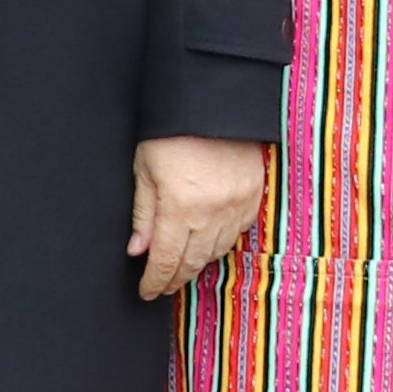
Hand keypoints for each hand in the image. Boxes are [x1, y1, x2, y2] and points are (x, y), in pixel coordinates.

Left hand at [127, 136, 268, 301]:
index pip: (166, 261)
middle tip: (162, 286)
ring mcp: (237, 206)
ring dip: (197, 264)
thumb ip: (143, 214)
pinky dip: (221, 244)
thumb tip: (138, 250)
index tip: (146, 291)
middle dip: (175, 279)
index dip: (155, 282)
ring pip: (216, 252)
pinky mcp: (254, 196)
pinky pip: (237, 233)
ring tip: (182, 267)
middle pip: (192, 263)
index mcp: (179, 207)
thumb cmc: (173, 131)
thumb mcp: (145, 168)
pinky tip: (208, 243)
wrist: (215, 100)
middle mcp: (211, 213)